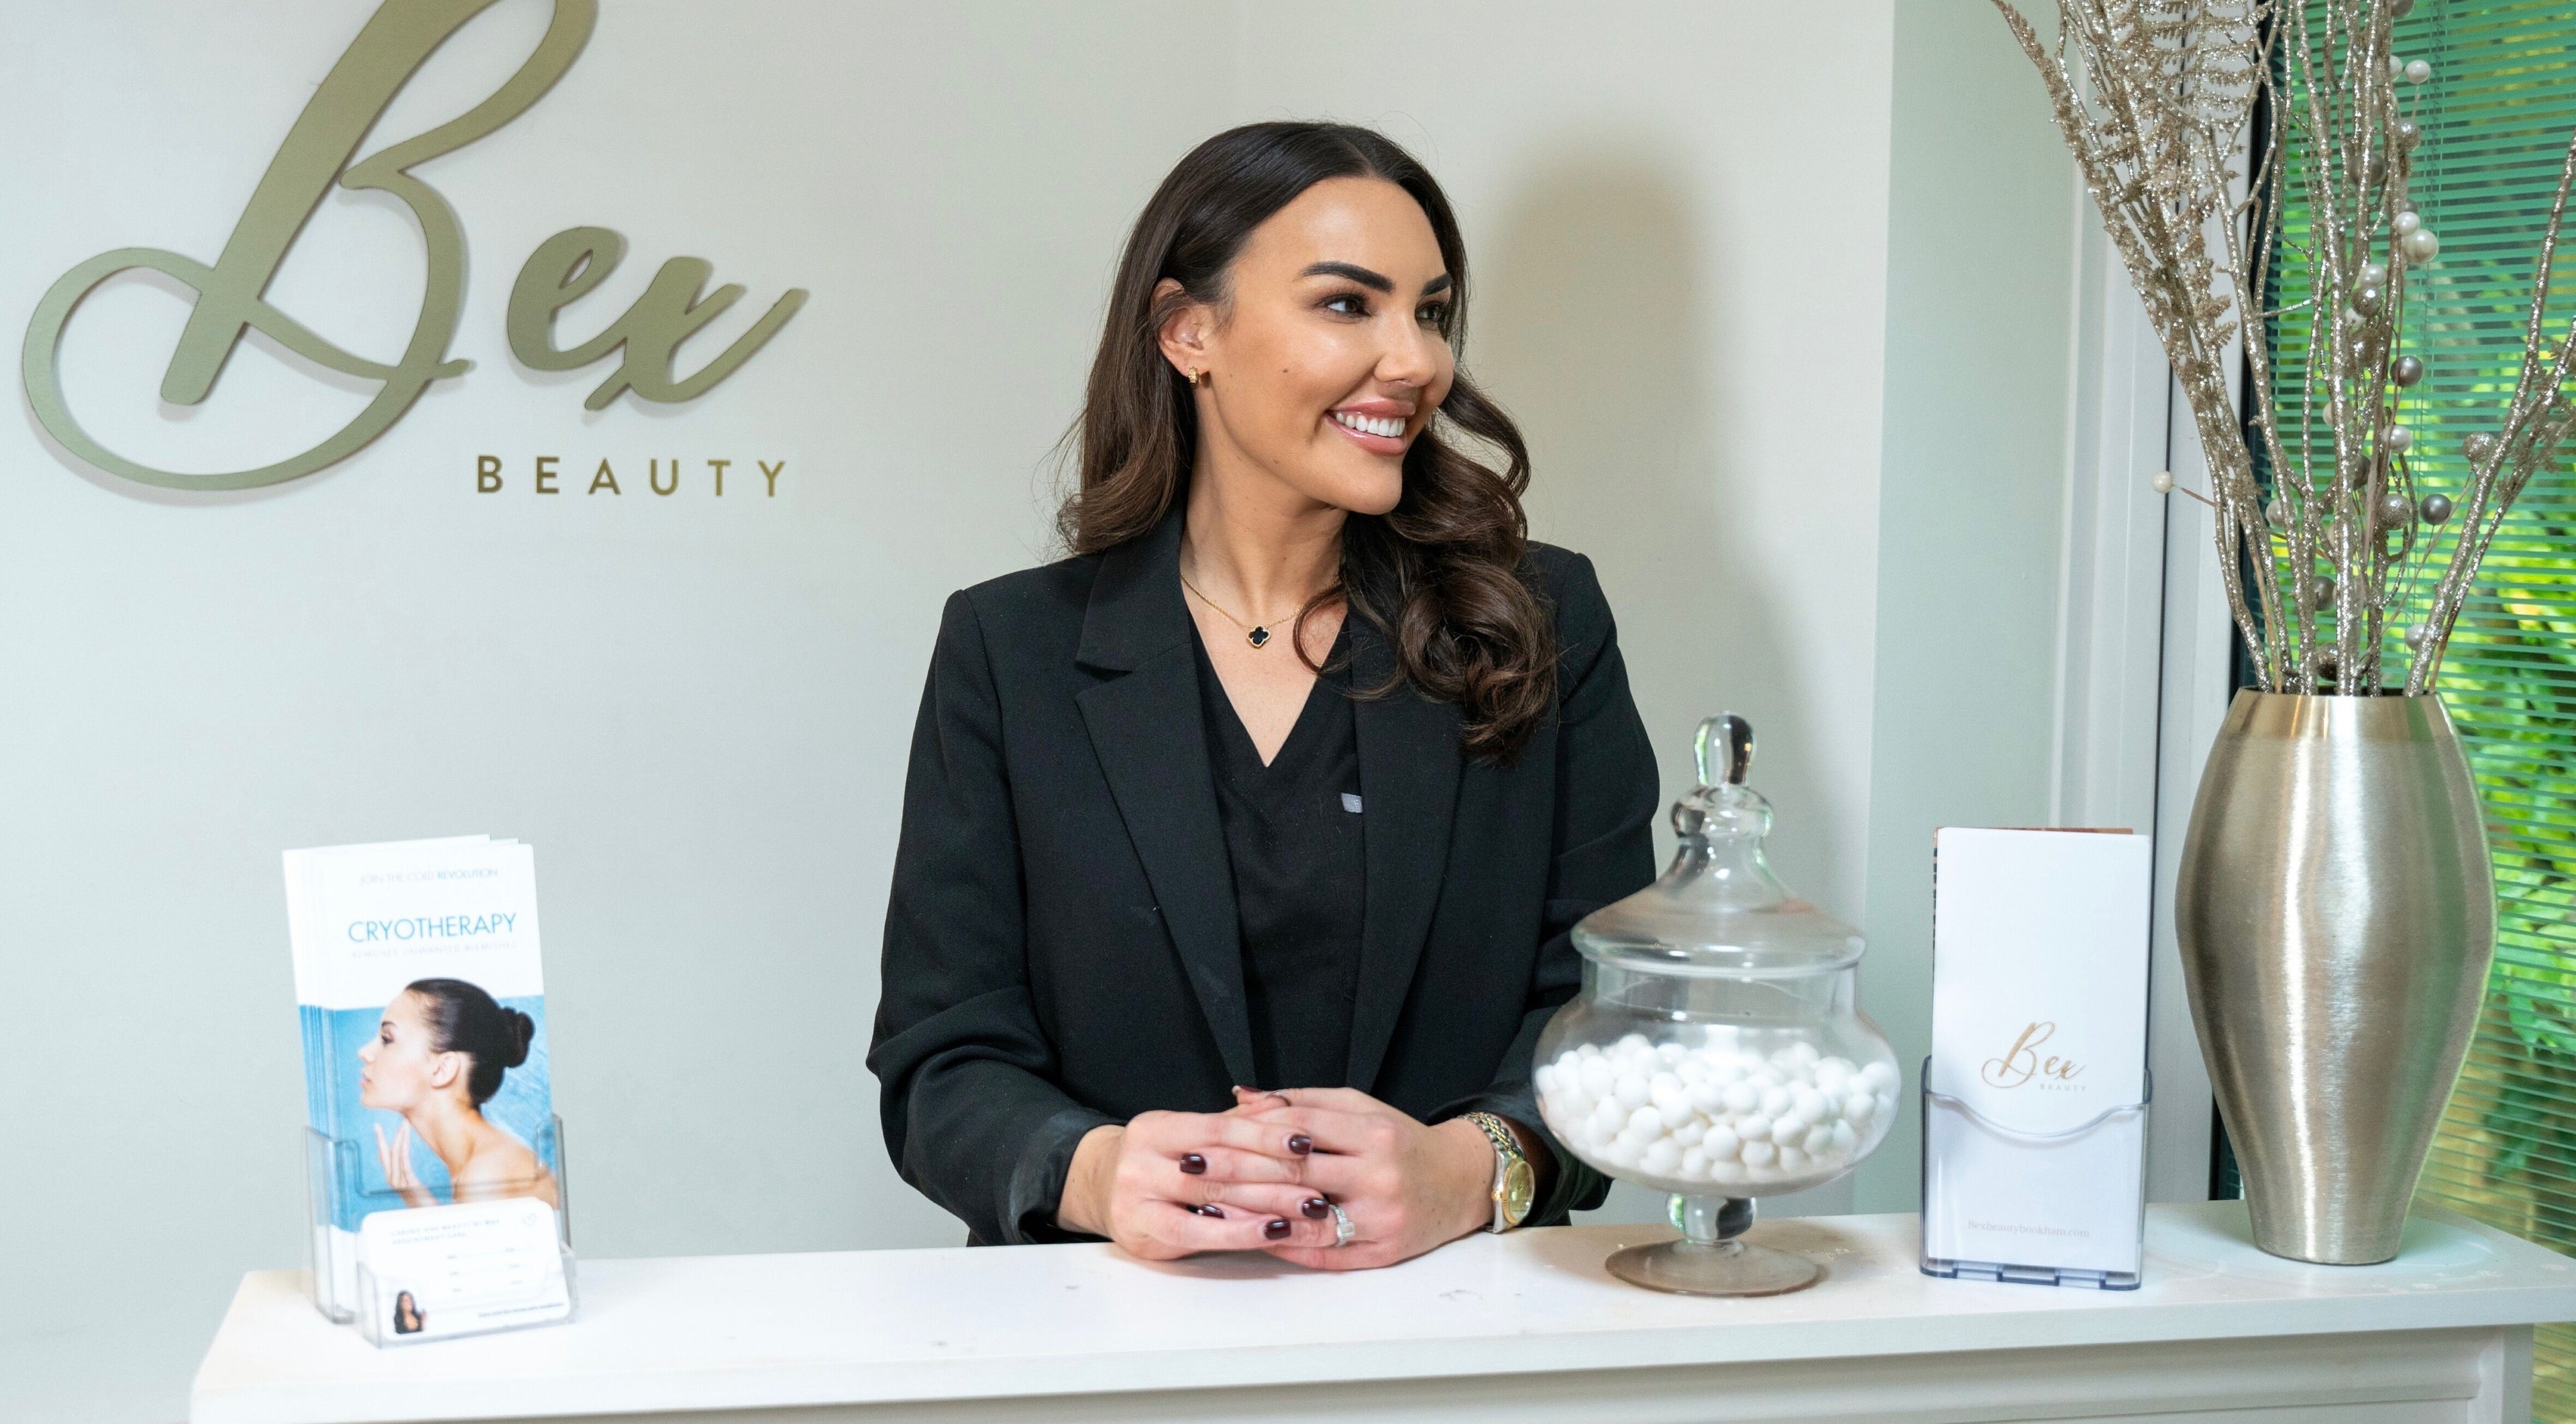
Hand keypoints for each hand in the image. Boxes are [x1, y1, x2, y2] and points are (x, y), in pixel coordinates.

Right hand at [373, 1121, 434, 1207]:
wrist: (429, 1218)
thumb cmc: (424, 1205)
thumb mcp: (415, 1189)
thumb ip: (410, 1180)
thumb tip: (408, 1170)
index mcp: (394, 1180)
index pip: (385, 1158)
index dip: (381, 1143)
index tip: (377, 1128)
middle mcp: (394, 1181)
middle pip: (386, 1155)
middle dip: (382, 1139)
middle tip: (377, 1125)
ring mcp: (400, 1184)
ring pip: (396, 1156)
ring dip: (400, 1138)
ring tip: (403, 1125)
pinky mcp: (410, 1185)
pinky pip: (405, 1165)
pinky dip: (403, 1151)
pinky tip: (404, 1141)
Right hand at [1056, 1106, 1339, 1258]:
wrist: (1099, 1189)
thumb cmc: (1159, 1160)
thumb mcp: (1189, 1135)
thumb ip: (1234, 1123)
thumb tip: (1283, 1106)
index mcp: (1156, 1127)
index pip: (1217, 1128)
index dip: (1263, 1135)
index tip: (1305, 1141)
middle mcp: (1140, 1159)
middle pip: (1218, 1165)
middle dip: (1274, 1173)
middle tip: (1319, 1181)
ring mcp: (1136, 1198)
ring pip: (1209, 1199)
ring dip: (1265, 1205)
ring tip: (1308, 1209)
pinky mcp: (1141, 1233)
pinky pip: (1195, 1234)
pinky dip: (1238, 1233)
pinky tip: (1272, 1232)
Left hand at [1230, 1087, 1496, 1270]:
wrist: (1460, 1182)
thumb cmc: (1401, 1141)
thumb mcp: (1360, 1108)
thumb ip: (1301, 1101)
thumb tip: (1241, 1097)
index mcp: (1375, 1133)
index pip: (1301, 1129)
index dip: (1249, 1131)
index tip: (1204, 1133)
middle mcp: (1380, 1177)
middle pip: (1296, 1174)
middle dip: (1236, 1171)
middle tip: (1189, 1168)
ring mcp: (1381, 1220)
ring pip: (1304, 1219)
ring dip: (1251, 1214)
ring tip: (1206, 1206)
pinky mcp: (1380, 1254)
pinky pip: (1321, 1253)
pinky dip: (1281, 1245)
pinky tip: (1247, 1235)